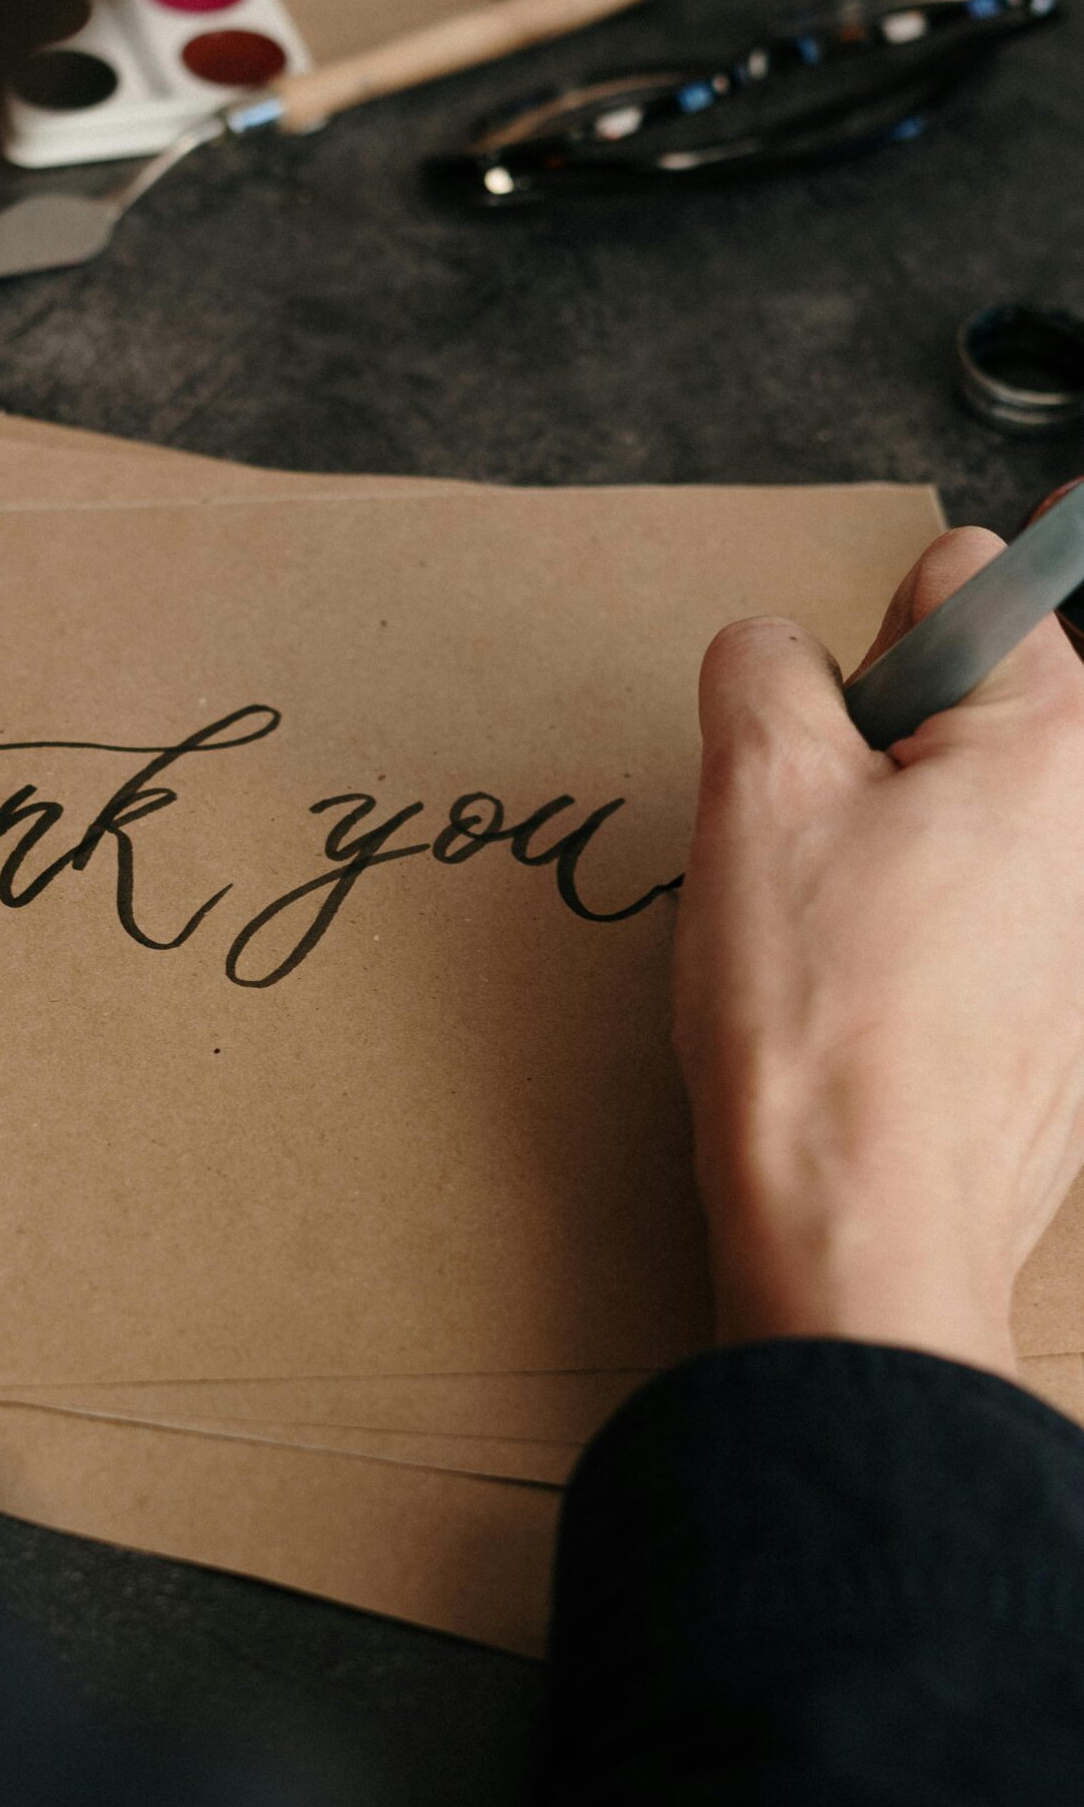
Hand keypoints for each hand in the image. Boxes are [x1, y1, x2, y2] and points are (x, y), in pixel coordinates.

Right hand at [673, 525, 1083, 1379]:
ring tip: (842, 943)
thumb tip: (773, 654)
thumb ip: (762, 667)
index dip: (861, 649)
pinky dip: (931, 936)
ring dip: (900, 850)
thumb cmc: (827, 1024)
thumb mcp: (754, 792)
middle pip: (973, 701)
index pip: (957, 579)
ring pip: (972, 814)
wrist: (869, 1227)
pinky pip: (990, 914)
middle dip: (882, 753)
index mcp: (1058, 733)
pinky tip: (879, 1003)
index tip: (829, 750)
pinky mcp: (1077, 1004)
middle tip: (820, 856)